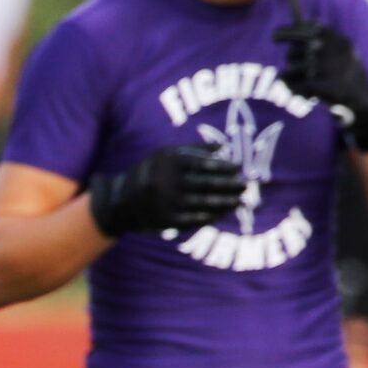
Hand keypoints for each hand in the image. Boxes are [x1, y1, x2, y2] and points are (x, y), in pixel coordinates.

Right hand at [87, 145, 245, 236]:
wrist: (120, 201)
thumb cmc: (150, 172)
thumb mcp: (164, 155)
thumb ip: (192, 150)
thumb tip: (222, 148)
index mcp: (167, 162)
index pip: (201, 164)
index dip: (222, 166)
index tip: (239, 168)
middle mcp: (166, 181)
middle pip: (204, 184)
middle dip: (228, 185)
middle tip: (247, 185)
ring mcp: (165, 202)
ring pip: (202, 203)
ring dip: (224, 202)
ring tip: (241, 200)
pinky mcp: (165, 219)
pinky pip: (193, 218)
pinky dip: (211, 215)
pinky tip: (224, 212)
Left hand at [274, 6, 367, 151]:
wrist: (366, 103)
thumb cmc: (348, 77)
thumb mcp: (342, 54)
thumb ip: (323, 43)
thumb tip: (294, 29)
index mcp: (340, 41)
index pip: (310, 29)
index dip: (290, 32)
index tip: (274, 36)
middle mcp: (336, 51)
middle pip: (299, 49)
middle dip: (291, 58)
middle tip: (293, 68)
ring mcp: (332, 69)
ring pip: (296, 68)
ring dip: (290, 76)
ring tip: (293, 82)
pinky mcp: (328, 87)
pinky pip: (299, 85)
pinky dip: (294, 89)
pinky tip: (297, 93)